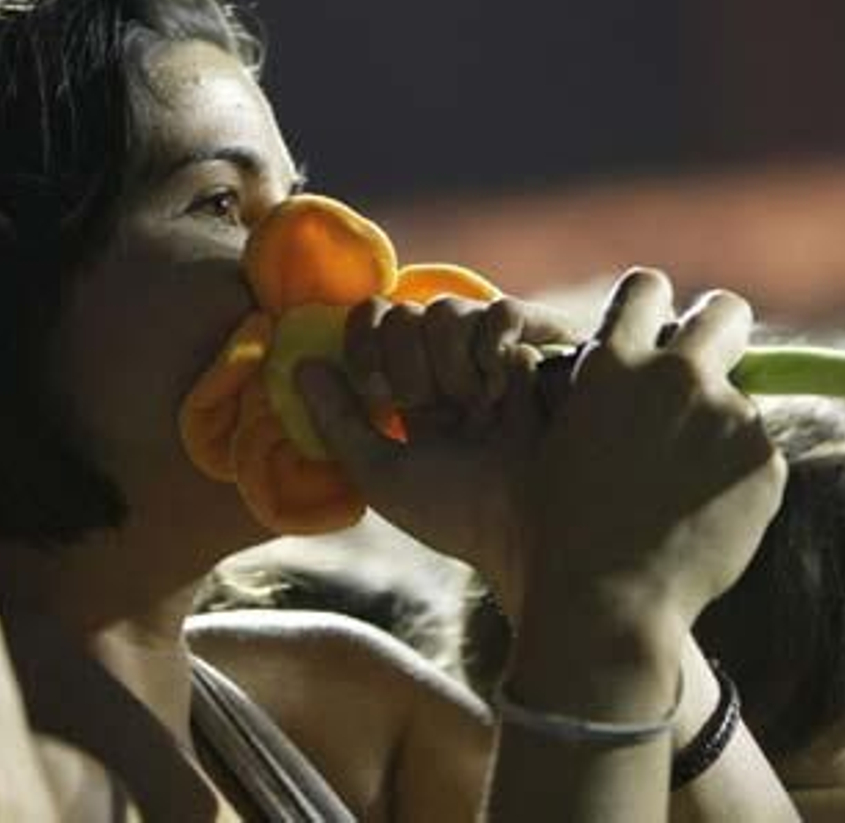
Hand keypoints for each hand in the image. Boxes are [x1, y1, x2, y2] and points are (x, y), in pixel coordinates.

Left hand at [302, 295, 578, 607]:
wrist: (531, 533)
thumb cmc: (457, 514)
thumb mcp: (380, 473)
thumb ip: (335, 420)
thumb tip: (301, 363)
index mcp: (413, 391)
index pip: (371, 322)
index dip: (363, 344)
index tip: (378, 393)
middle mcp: (454, 367)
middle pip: (404, 313)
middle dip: (408, 366)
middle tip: (434, 410)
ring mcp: (497, 354)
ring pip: (446, 310)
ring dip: (450, 365)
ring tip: (479, 410)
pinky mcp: (543, 346)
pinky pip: (499, 311)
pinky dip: (491, 346)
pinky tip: (503, 389)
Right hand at [522, 270, 785, 645]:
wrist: (608, 598)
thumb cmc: (562, 527)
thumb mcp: (555, 439)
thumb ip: (598, 392)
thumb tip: (633, 367)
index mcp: (611, 363)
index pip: (647, 287)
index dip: (654, 306)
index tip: (657, 330)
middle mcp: (675, 375)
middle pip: (725, 312)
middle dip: (720, 332)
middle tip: (707, 370)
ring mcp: (728, 415)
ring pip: (740, 401)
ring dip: (719, 430)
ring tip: (679, 493)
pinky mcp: (766, 460)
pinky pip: (757, 456)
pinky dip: (736, 480)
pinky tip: (700, 520)